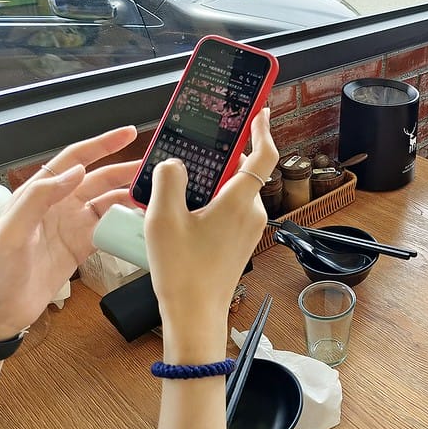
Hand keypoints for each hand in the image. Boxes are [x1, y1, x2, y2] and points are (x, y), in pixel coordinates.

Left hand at [0, 127, 138, 339]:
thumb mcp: (10, 230)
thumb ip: (39, 198)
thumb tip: (76, 173)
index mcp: (41, 194)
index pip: (76, 160)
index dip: (102, 144)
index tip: (129, 134)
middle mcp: (59, 206)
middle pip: (100, 180)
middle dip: (127, 171)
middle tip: (156, 170)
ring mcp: (72, 227)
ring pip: (109, 204)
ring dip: (131, 199)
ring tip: (156, 198)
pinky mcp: (81, 248)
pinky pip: (110, 231)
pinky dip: (128, 226)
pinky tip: (143, 225)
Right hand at [144, 109, 278, 364]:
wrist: (196, 315)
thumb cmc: (183, 271)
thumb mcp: (163, 218)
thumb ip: (169, 180)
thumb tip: (176, 165)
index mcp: (240, 202)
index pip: (264, 156)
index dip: (264, 131)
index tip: (261, 113)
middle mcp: (252, 213)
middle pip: (244, 172)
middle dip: (225, 157)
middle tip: (202, 146)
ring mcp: (250, 230)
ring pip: (236, 193)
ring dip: (216, 183)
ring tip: (183, 184)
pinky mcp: (242, 243)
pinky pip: (232, 211)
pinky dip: (215, 202)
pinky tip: (188, 211)